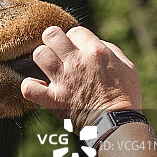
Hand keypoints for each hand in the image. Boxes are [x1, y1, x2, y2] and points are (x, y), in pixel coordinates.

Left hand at [21, 26, 141, 130]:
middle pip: (51, 35)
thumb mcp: (127, 66)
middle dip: (53, 40)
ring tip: (49, 67)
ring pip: (39, 55)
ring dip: (42, 59)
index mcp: (96, 52)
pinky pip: (29, 88)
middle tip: (57, 51)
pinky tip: (37, 86)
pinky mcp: (53, 99)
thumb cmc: (125, 96)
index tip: (78, 49)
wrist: (117, 125)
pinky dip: (29, 86)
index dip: (75, 39)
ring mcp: (63, 80)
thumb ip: (109, 50)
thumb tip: (93, 43)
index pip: (74, 31)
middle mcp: (77, 62)